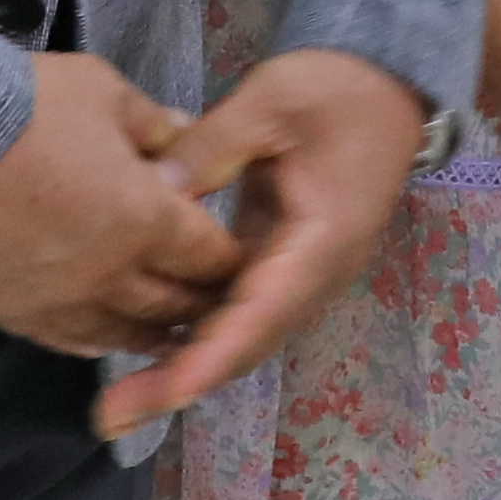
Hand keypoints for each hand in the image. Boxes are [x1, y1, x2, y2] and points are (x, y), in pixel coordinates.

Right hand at [0, 51, 251, 364]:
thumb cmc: (20, 105)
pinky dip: (97, 342)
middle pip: (174, 302)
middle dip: (203, 301)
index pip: (208, 254)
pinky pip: (67, 341)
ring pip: (124, 333)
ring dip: (157, 334)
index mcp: (146, 218)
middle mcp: (110, 272)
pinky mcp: (11, 313)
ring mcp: (59, 300)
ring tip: (176, 335)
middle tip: (219, 302)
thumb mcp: (103, 92)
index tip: (239, 259)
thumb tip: (186, 136)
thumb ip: (153, 124)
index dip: (229, 257)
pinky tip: (107, 341)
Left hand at [105, 47, 435, 434]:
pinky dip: (198, 334)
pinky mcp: (285, 264)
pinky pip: (239, 311)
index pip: (262, 312)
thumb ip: (209, 147)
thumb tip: (144, 194)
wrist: (388, 83)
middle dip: (182, 382)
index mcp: (321, 241)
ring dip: (185, 367)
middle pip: (247, 343)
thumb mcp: (271, 102)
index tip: (169, 392)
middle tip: (112, 416)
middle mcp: (315, 274)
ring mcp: (302, 274)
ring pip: (241, 335)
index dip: (213, 356)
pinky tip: (146, 344)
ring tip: (120, 399)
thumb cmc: (336, 88)